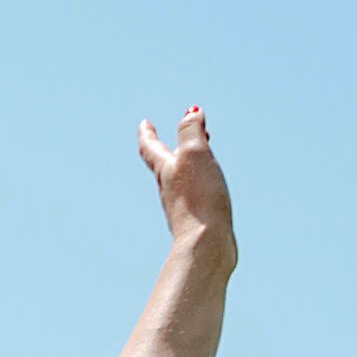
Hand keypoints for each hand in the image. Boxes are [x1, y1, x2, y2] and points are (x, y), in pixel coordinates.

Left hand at [136, 102, 230, 254]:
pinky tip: (211, 188)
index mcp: (165, 171)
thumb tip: (191, 112)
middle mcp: (170, 189)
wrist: (206, 244)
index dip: (148, 133)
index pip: (150, 147)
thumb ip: (192, 132)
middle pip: (165, 162)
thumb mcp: (194, 154)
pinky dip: (201, 183)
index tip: (144, 123)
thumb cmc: (199, 199)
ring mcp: (183, 206)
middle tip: (168, 134)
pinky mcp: (198, 220)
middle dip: (168, 145)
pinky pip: (197, 195)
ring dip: (188, 163)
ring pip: (182, 179)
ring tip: (200, 153)